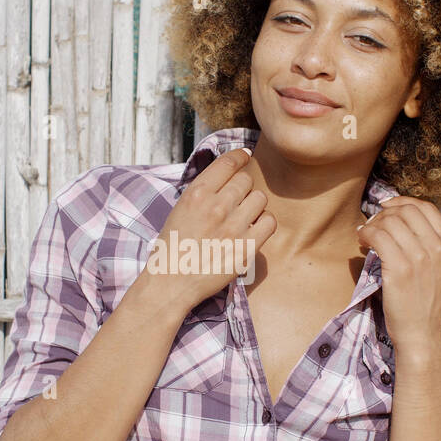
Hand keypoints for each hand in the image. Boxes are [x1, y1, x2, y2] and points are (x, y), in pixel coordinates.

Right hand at [140, 147, 276, 314]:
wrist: (171, 282)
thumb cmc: (174, 246)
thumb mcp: (181, 209)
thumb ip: (204, 191)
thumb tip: (229, 172)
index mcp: (197, 193)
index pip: (228, 162)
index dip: (240, 157)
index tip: (244, 158)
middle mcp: (216, 207)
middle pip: (246, 180)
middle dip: (243, 188)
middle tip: (235, 203)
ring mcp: (233, 227)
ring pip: (260, 198)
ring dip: (254, 206)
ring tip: (243, 218)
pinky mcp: (246, 248)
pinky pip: (269, 222)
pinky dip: (264, 224)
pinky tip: (252, 230)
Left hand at [355, 196, 440, 355]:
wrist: (421, 333)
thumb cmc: (423, 302)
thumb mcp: (438, 269)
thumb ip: (428, 243)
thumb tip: (400, 218)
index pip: (426, 208)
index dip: (403, 203)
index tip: (387, 208)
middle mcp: (438, 248)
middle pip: (407, 211)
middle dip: (385, 213)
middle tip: (373, 225)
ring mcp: (421, 258)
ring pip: (391, 221)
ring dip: (373, 224)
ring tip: (366, 235)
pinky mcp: (401, 268)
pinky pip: (378, 236)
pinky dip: (366, 234)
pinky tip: (362, 242)